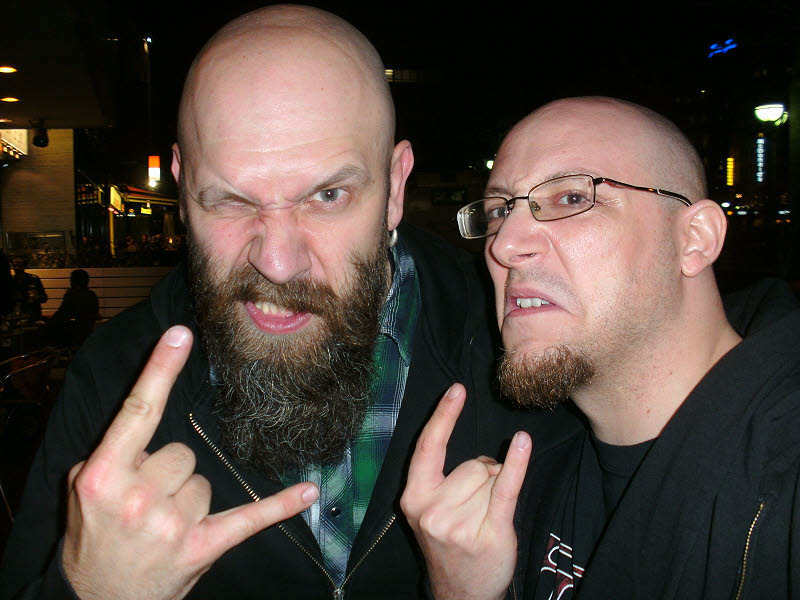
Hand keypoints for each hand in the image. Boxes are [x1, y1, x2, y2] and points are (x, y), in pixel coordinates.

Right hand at [62, 325, 318, 599]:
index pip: (138, 411)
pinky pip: (250, 517)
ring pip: (206, 481)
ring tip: (164, 525)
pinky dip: (280, 506)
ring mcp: (172, 524)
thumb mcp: (80, 490)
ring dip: (190, 499)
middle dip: (169, 472)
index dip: (160, 369)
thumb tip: (146, 417)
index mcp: (103, 475)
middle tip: (147, 503)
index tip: (181, 334)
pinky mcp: (203, 546)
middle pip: (183, 451)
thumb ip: (112, 452)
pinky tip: (308, 492)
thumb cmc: (92, 539)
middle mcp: (138, 497)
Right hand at [401, 383, 530, 599]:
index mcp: (414, 498)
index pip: (429, 447)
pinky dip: (517, 464)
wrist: (461, 594)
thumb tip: (488, 460)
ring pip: (491, 477)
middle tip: (474, 512)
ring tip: (484, 521)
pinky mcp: (490, 531)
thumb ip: (446, 479)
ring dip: (495, 491)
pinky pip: (506, 487)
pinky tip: (522, 443)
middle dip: (482, 478)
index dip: (444, 416)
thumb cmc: (451, 546)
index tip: (456, 389)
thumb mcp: (432, 511)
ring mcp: (460, 523)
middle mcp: (432, 510)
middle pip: (472, 464)